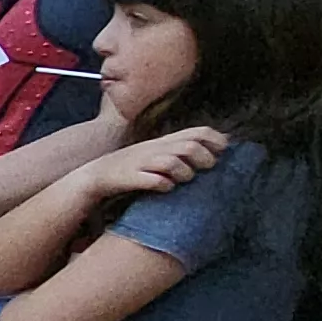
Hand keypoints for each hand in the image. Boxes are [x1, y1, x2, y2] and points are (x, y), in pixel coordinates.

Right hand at [79, 124, 229, 200]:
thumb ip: (184, 147)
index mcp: (165, 141)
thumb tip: (219, 145)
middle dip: (203, 158)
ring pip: (173, 163)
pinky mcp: (131, 177)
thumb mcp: (158, 150)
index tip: (223, 151)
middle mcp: (156, 148)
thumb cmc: (135, 165)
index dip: (216, 140)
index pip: (198, 132)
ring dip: (185, 173)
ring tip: (183, 180)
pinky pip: (154, 181)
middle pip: (189, 147)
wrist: (97, 174)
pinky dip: (164, 185)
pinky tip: (165, 188)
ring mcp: (143, 162)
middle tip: (205, 168)